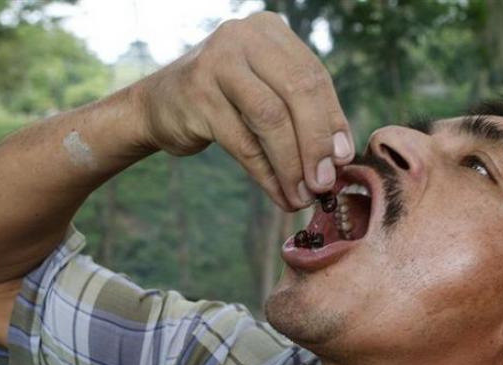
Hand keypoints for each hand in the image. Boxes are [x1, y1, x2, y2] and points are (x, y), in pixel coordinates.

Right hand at [136, 11, 354, 210]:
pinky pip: (243, 143)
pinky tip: (278, 193)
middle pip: (298, 92)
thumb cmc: (225, 101)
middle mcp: (244, 38)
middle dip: (316, 144)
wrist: (159, 105)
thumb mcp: (266, 93)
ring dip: (292, 165)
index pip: (314, 76)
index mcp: (269, 31)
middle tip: (325, 183)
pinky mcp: (197, 95)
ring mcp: (217, 62)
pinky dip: (266, 174)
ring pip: (271, 119)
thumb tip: (340, 156)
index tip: (343, 160)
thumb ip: (303, 113)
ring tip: (303, 195)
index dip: (333, 121)